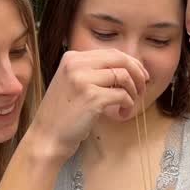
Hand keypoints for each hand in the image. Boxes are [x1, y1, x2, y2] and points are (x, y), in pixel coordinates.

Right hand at [29, 49, 148, 160]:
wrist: (47, 137)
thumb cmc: (63, 114)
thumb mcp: (73, 83)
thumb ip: (93, 72)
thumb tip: (127, 68)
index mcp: (72, 57)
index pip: (111, 52)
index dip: (131, 63)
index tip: (140, 75)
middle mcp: (76, 64)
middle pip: (120, 59)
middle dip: (137, 72)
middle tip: (143, 87)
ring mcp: (83, 79)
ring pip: (123, 76)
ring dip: (133, 91)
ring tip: (130, 103)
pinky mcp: (92, 97)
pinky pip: (122, 95)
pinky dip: (128, 104)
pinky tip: (122, 113)